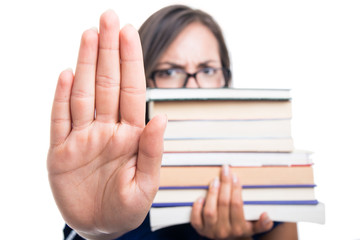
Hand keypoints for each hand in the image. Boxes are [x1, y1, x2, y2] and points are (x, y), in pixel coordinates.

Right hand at [47, 10, 166, 239]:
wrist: (100, 227)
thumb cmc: (127, 208)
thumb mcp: (145, 184)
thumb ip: (152, 151)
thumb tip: (160, 118)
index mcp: (131, 135)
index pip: (131, 90)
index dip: (130, 61)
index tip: (129, 33)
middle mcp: (107, 129)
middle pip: (107, 83)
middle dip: (108, 51)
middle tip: (108, 18)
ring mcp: (83, 138)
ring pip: (83, 94)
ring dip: (85, 64)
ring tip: (89, 35)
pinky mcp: (61, 151)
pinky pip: (60, 119)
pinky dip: (61, 97)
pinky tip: (66, 73)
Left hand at [190, 165, 272, 239]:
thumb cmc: (240, 229)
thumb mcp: (253, 228)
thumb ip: (262, 224)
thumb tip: (266, 215)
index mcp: (239, 229)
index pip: (237, 205)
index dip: (235, 189)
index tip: (235, 176)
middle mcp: (224, 231)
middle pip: (224, 204)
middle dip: (225, 185)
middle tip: (225, 172)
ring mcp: (210, 231)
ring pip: (210, 211)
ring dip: (212, 193)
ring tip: (215, 180)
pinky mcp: (199, 230)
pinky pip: (196, 219)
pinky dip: (197, 208)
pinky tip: (201, 196)